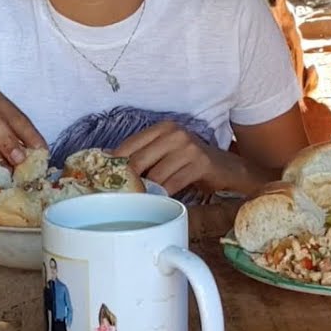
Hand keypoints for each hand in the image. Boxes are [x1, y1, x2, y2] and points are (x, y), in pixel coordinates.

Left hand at [111, 122, 236, 194]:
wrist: (227, 169)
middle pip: (138, 161)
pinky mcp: (199, 163)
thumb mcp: (166, 154)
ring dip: (146, 193)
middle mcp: (174, 133)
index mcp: (162, 128)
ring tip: (141, 202)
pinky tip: (160, 202)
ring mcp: (188, 147)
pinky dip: (163, 196)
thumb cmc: (191, 163)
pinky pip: (172, 185)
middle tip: (119, 198)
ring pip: (154, 176)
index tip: (103, 181)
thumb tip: (107, 166)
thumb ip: (143, 157)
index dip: (113, 165)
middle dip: (127, 182)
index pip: (128, 146)